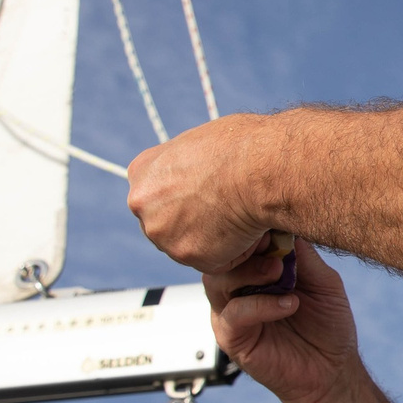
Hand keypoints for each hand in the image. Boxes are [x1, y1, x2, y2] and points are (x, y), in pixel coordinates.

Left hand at [129, 114, 279, 273]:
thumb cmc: (242, 147)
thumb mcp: (201, 142)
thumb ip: (188, 165)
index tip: (207, 195)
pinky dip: (235, 251)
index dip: (186, 197)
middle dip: (195, 222)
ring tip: (242, 216)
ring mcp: (162, 232)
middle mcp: (142, 204)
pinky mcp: (188, 255)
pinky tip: (248, 229)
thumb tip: (204, 174)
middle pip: (167, 223)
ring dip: (215, 238)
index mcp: (142, 171)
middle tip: (227, 211)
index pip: (157, 195)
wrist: (260, 168)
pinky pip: (215, 260)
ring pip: (190, 245)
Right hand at [201, 238, 360, 402]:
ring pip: (217, 281)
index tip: (270, 216)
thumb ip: (303, 256)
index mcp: (255, 270)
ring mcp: (232, 312)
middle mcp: (238, 288)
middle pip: (220, 255)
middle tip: (271, 243)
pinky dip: (260, 305)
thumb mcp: (322, 281)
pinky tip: (288, 304)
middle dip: (243, 245)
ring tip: (278, 273)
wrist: (332, 371)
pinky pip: (234, 314)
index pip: (239, 240)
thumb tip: (286, 223)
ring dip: (248, 272)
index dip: (250, 225)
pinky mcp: (233, 338)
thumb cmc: (328, 325)